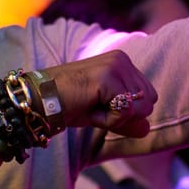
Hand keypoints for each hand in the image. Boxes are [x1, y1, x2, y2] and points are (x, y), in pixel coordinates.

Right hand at [41, 50, 157, 138]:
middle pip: (148, 102)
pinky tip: (89, 108)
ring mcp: (116, 65)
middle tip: (95, 107)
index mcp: (122, 62)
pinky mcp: (108, 76)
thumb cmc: (68, 105)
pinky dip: (109, 120)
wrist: (39, 100)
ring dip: (115, 118)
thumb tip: (147, 129)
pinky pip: (126, 111)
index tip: (100, 105)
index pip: (148, 97)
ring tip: (91, 106)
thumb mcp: (103, 114)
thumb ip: (127, 120)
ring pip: (140, 108)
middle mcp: (122, 59)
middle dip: (124, 115)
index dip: (127, 112)